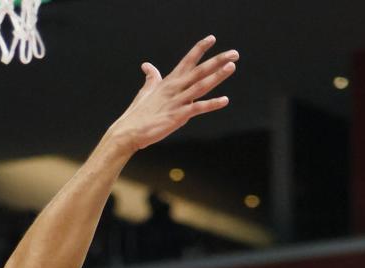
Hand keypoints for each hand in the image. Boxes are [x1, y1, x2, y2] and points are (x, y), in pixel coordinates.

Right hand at [110, 38, 237, 152]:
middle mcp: (175, 88)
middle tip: (234, 53)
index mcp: (169, 81)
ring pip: (201, 85)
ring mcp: (177, 101)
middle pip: (199, 70)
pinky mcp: (178, 116)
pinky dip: (212, 104)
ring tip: (231, 67)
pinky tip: (224, 100)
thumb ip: (151, 77)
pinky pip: (198, 108)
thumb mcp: (145, 91)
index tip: (212, 39)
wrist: (129, 131)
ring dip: (217, 76)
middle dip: (218, 60)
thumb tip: (147, 66)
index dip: (200, 49)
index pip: (187, 60)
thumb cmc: (137, 113)